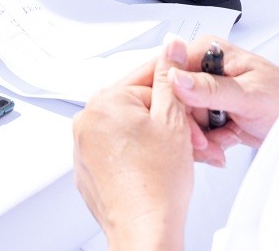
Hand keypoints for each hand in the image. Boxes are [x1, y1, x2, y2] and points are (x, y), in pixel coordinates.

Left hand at [73, 48, 194, 250]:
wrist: (145, 231)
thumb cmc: (157, 185)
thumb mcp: (173, 119)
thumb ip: (171, 78)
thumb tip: (171, 47)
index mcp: (104, 101)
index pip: (147, 77)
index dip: (178, 89)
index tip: (191, 92)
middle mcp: (87, 122)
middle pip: (138, 105)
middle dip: (170, 120)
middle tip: (193, 138)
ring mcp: (84, 148)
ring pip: (130, 129)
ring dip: (157, 138)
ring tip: (178, 157)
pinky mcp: (88, 171)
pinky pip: (117, 151)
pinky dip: (139, 156)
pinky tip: (157, 169)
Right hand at [114, 37, 278, 166]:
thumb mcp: (248, 94)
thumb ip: (210, 87)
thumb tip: (175, 78)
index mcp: (208, 52)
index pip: (168, 73)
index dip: (171, 103)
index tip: (184, 127)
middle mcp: (203, 69)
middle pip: (173, 100)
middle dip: (189, 127)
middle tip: (207, 145)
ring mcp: (206, 92)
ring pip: (181, 119)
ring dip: (199, 139)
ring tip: (220, 146)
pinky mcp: (211, 113)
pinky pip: (194, 130)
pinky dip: (208, 144)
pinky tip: (224, 145)